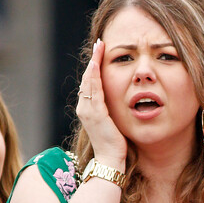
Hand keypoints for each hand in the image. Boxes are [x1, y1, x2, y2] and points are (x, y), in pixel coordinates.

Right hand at [75, 39, 126, 167]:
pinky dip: (95, 74)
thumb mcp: (112, 123)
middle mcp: (84, 108)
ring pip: (89, 80)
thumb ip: (111, 111)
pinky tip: (98, 63)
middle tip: (100, 42)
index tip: (100, 51)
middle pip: (88, 77)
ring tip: (99, 46)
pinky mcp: (95, 113)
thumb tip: (119, 101)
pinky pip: (93, 89)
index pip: (91, 82)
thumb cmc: (114, 144)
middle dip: (94, 59)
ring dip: (94, 61)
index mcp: (88, 109)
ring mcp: (87, 110)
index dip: (95, 66)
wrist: (110, 160)